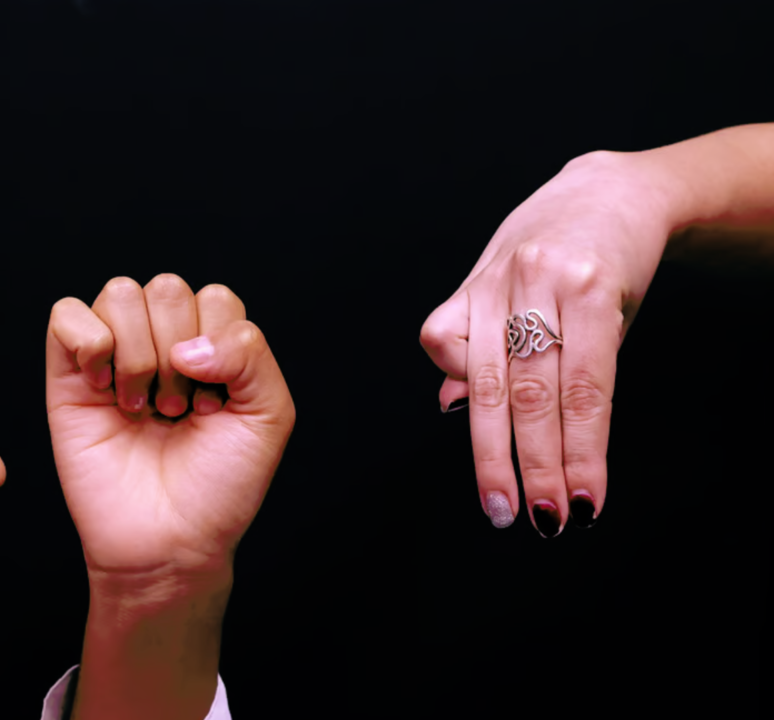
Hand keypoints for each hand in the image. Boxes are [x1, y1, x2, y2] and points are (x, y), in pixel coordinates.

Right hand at [46, 275, 294, 583]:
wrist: (168, 542)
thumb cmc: (218, 486)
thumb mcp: (269, 415)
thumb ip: (251, 353)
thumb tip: (188, 344)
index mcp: (210, 343)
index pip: (215, 297)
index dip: (218, 349)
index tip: (213, 407)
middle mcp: (161, 340)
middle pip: (167, 289)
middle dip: (178, 354)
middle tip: (176, 410)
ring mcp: (112, 353)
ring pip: (120, 293)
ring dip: (137, 354)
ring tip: (142, 406)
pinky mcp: (67, 373)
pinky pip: (67, 314)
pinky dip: (91, 345)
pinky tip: (104, 390)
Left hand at [419, 151, 672, 535]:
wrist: (621, 188)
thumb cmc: (559, 246)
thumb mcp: (504, 284)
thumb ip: (476, 342)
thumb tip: (449, 405)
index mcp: (476, 285)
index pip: (449, 355)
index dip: (463, 415)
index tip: (483, 477)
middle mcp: (504, 281)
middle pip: (498, 385)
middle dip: (504, 459)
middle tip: (513, 517)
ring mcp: (550, 281)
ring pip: (546, 389)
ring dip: (555, 460)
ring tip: (560, 512)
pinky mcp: (596, 285)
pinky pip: (588, 376)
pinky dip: (589, 435)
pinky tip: (591, 472)